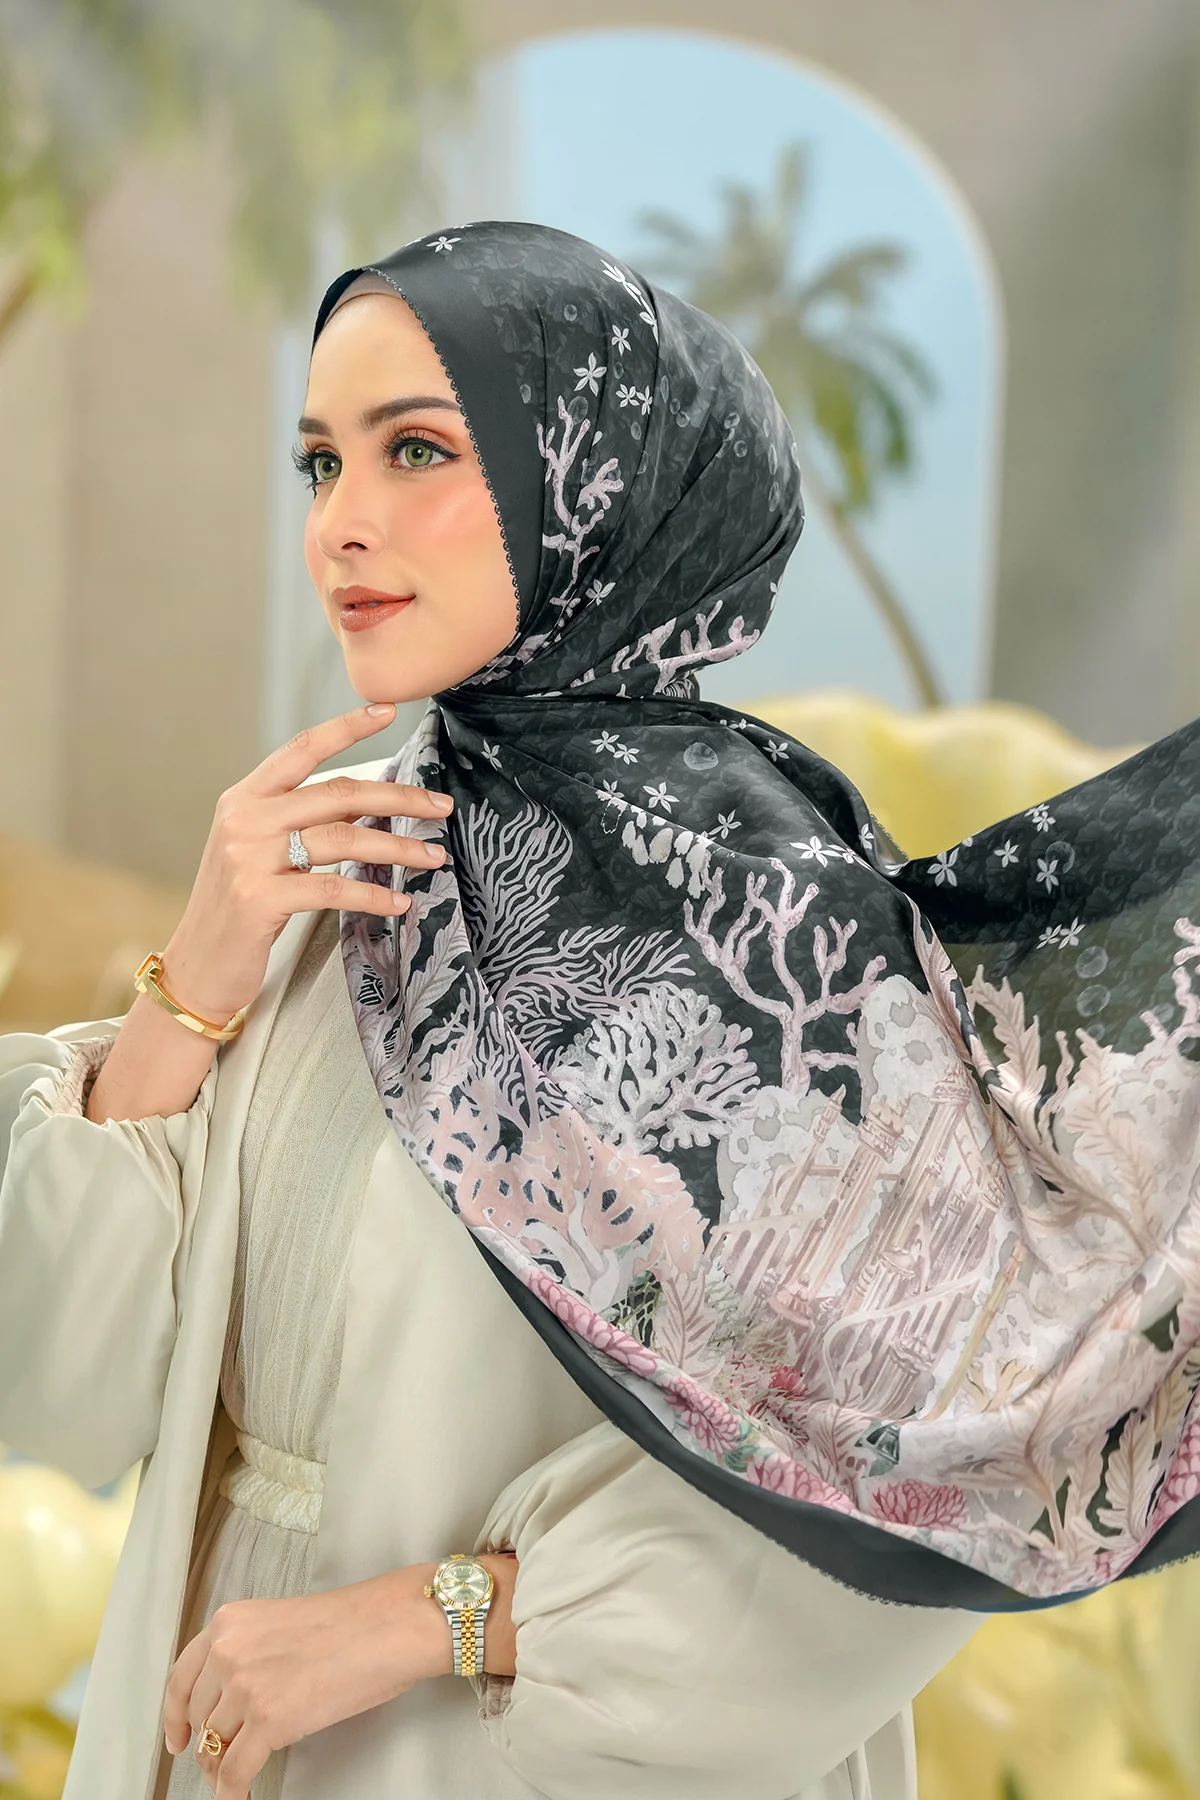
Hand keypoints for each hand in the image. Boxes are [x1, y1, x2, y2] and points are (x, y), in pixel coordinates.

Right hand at [158, 703, 452, 1026]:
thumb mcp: (259, 850)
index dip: (345, 727)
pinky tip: (399, 903)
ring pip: (343, 840)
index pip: (301, 749)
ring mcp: (249, 858)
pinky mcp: (260, 899)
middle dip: (398, 799)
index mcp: (244, 798)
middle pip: (338, 794)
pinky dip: (373, 896)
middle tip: (441, 807)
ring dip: (398, 849)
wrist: (196, 967)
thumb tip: (367, 803)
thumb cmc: (237, 908)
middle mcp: (245, 819)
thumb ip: (299, 820)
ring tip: (434, 858)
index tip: (387, 710)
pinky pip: (333, 890)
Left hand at [163, 1556, 517, 1797]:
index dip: (175, 1715)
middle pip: (197, 1715)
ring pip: (214, 1747)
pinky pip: (233, 1772)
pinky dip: (233, 1791)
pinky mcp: (267, 1721)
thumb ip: (249, 1651)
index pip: (181, 1676)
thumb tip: (232, 1697)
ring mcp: (245, 1686)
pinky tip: (242, 1795)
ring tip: (238, 1776)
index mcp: (230, 1622)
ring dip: (222, 1769)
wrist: (390, 1626)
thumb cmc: (353, 1622)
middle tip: (216, 1761)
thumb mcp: (282, 1622)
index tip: (178, 1735)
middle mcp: (228, 1650)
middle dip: (206, 1746)